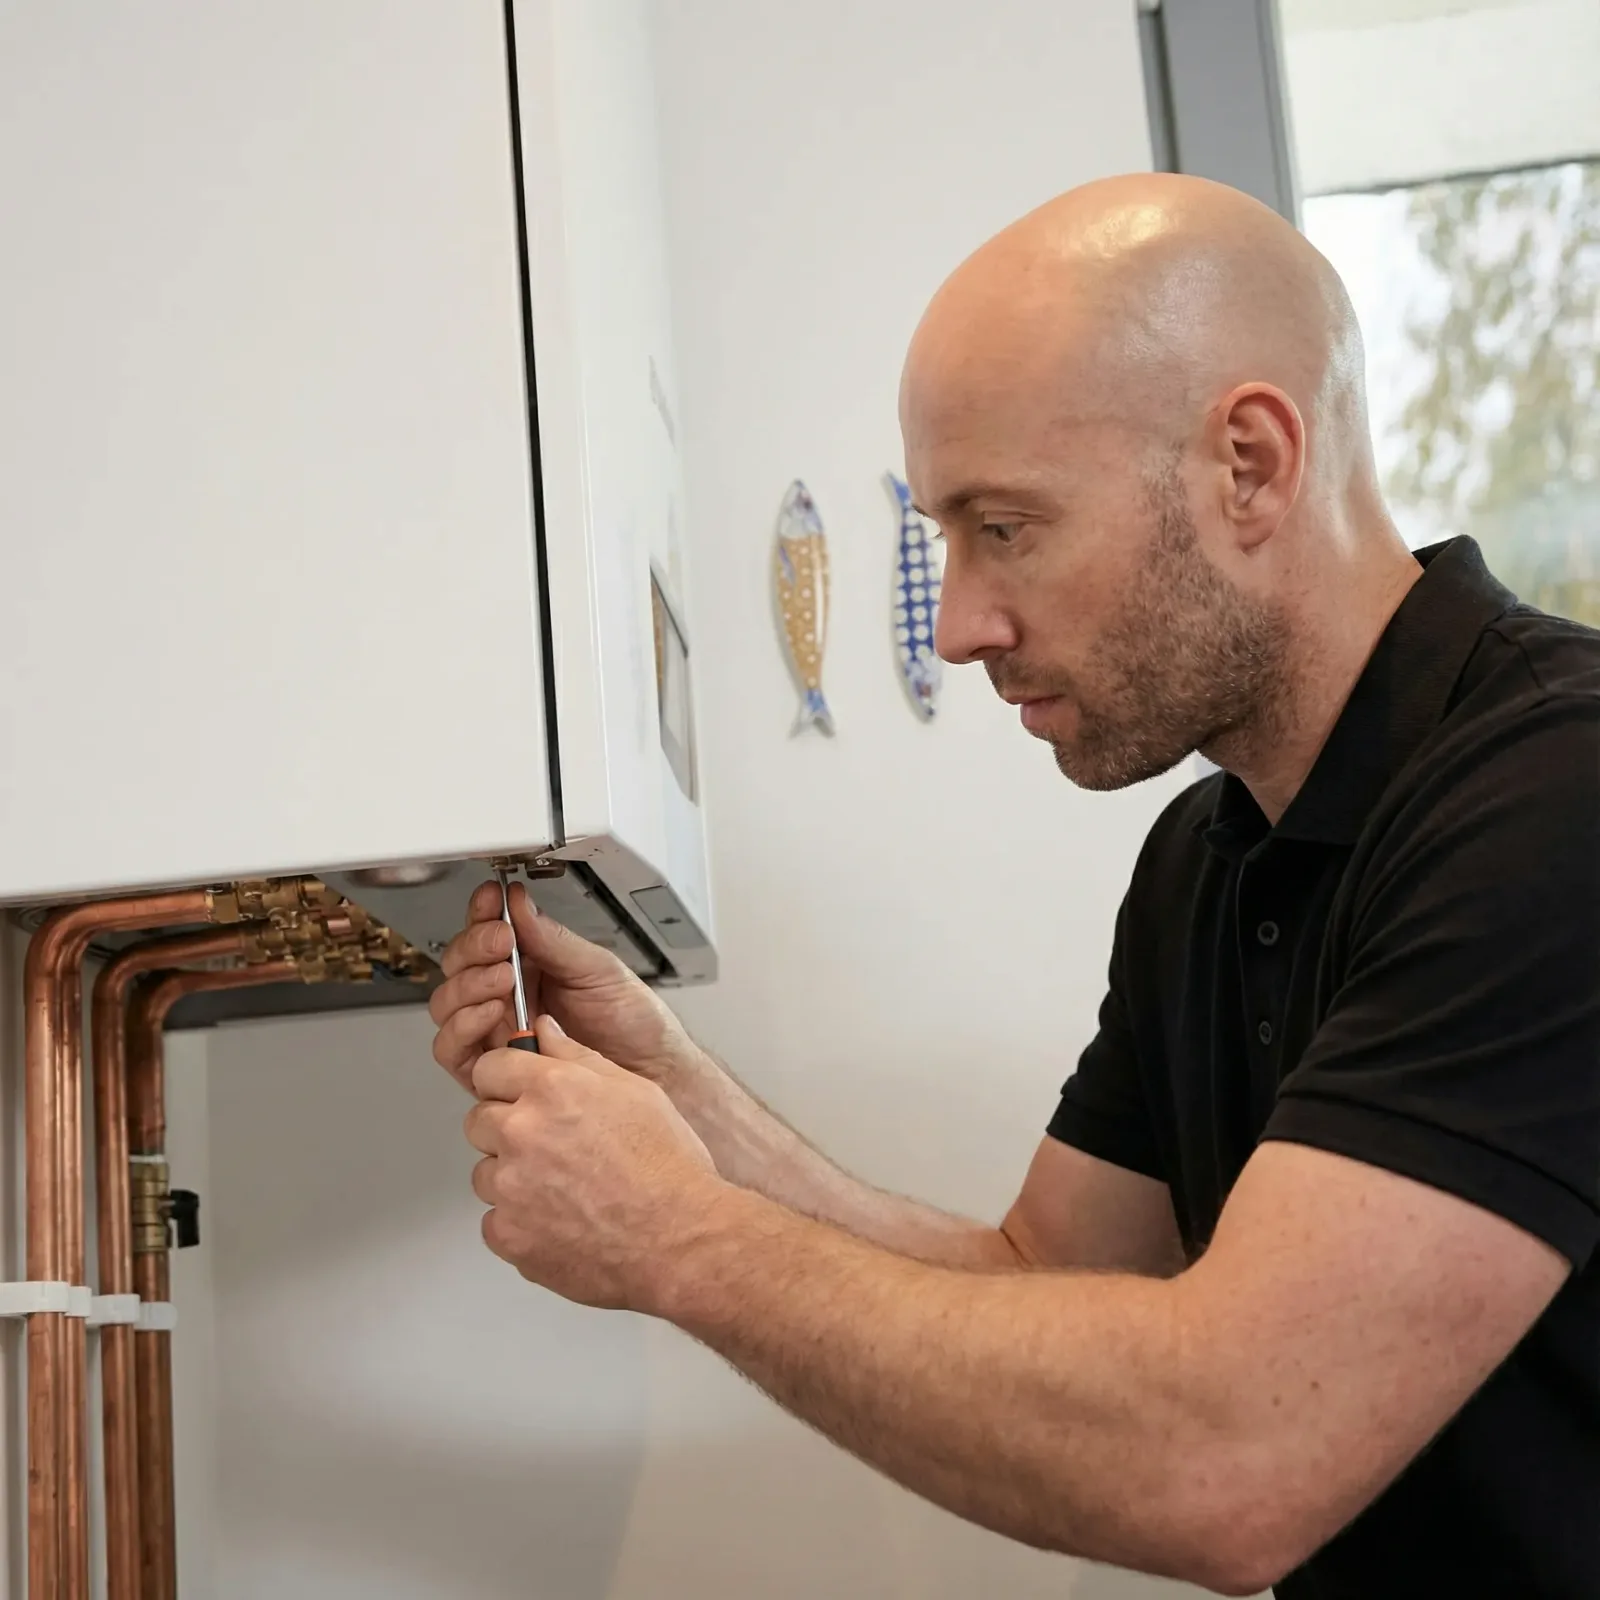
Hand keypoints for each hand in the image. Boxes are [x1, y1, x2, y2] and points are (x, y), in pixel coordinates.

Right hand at [430, 880, 704, 1093]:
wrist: (654, 1068)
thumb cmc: (634, 1022)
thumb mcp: (597, 968)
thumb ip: (552, 939)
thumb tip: (519, 904)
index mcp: (530, 968)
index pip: (486, 936)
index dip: (481, 915)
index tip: (491, 900)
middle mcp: (508, 1001)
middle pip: (457, 969)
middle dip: (474, 949)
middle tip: (502, 943)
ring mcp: (498, 1035)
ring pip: (448, 1007)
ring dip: (467, 986)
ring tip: (502, 978)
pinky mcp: (496, 1071)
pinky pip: (455, 1050)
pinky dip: (463, 1027)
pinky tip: (492, 1012)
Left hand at [465, 1015, 724, 1310]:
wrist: (679, 1240)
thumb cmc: (667, 1169)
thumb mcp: (635, 1091)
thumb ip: (578, 1056)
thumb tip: (546, 1032)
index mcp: (553, 1088)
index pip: (490, 1067)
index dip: (506, 1081)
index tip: (516, 1093)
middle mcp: (523, 1132)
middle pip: (479, 1119)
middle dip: (506, 1129)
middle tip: (551, 1147)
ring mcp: (510, 1186)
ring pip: (486, 1172)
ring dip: (512, 1178)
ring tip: (564, 1188)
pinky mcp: (508, 1234)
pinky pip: (495, 1221)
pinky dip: (519, 1223)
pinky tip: (559, 1219)